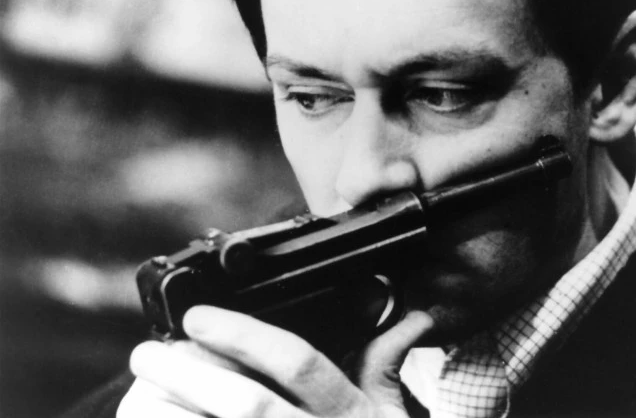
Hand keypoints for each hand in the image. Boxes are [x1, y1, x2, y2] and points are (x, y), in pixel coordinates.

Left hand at [118, 305, 433, 416]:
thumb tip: (410, 313)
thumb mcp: (389, 414)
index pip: (298, 364)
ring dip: (168, 415)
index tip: (197, 317)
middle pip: (247, 405)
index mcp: (351, 416)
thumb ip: (384, 362)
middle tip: (147, 351)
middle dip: (188, 374)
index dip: (244, 335)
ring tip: (139, 391)